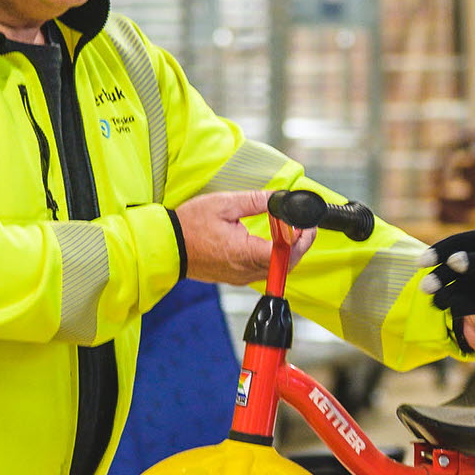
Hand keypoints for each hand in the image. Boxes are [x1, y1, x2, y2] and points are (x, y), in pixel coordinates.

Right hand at [175, 190, 313, 284]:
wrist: (167, 246)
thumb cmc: (189, 226)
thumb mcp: (225, 204)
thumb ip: (256, 200)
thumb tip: (279, 197)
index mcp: (245, 253)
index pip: (287, 253)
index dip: (302, 240)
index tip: (307, 225)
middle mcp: (245, 270)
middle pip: (286, 265)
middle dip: (299, 246)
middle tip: (302, 227)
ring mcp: (240, 277)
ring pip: (275, 270)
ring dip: (286, 252)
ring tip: (287, 231)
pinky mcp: (234, 277)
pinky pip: (261, 271)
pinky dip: (271, 258)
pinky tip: (268, 241)